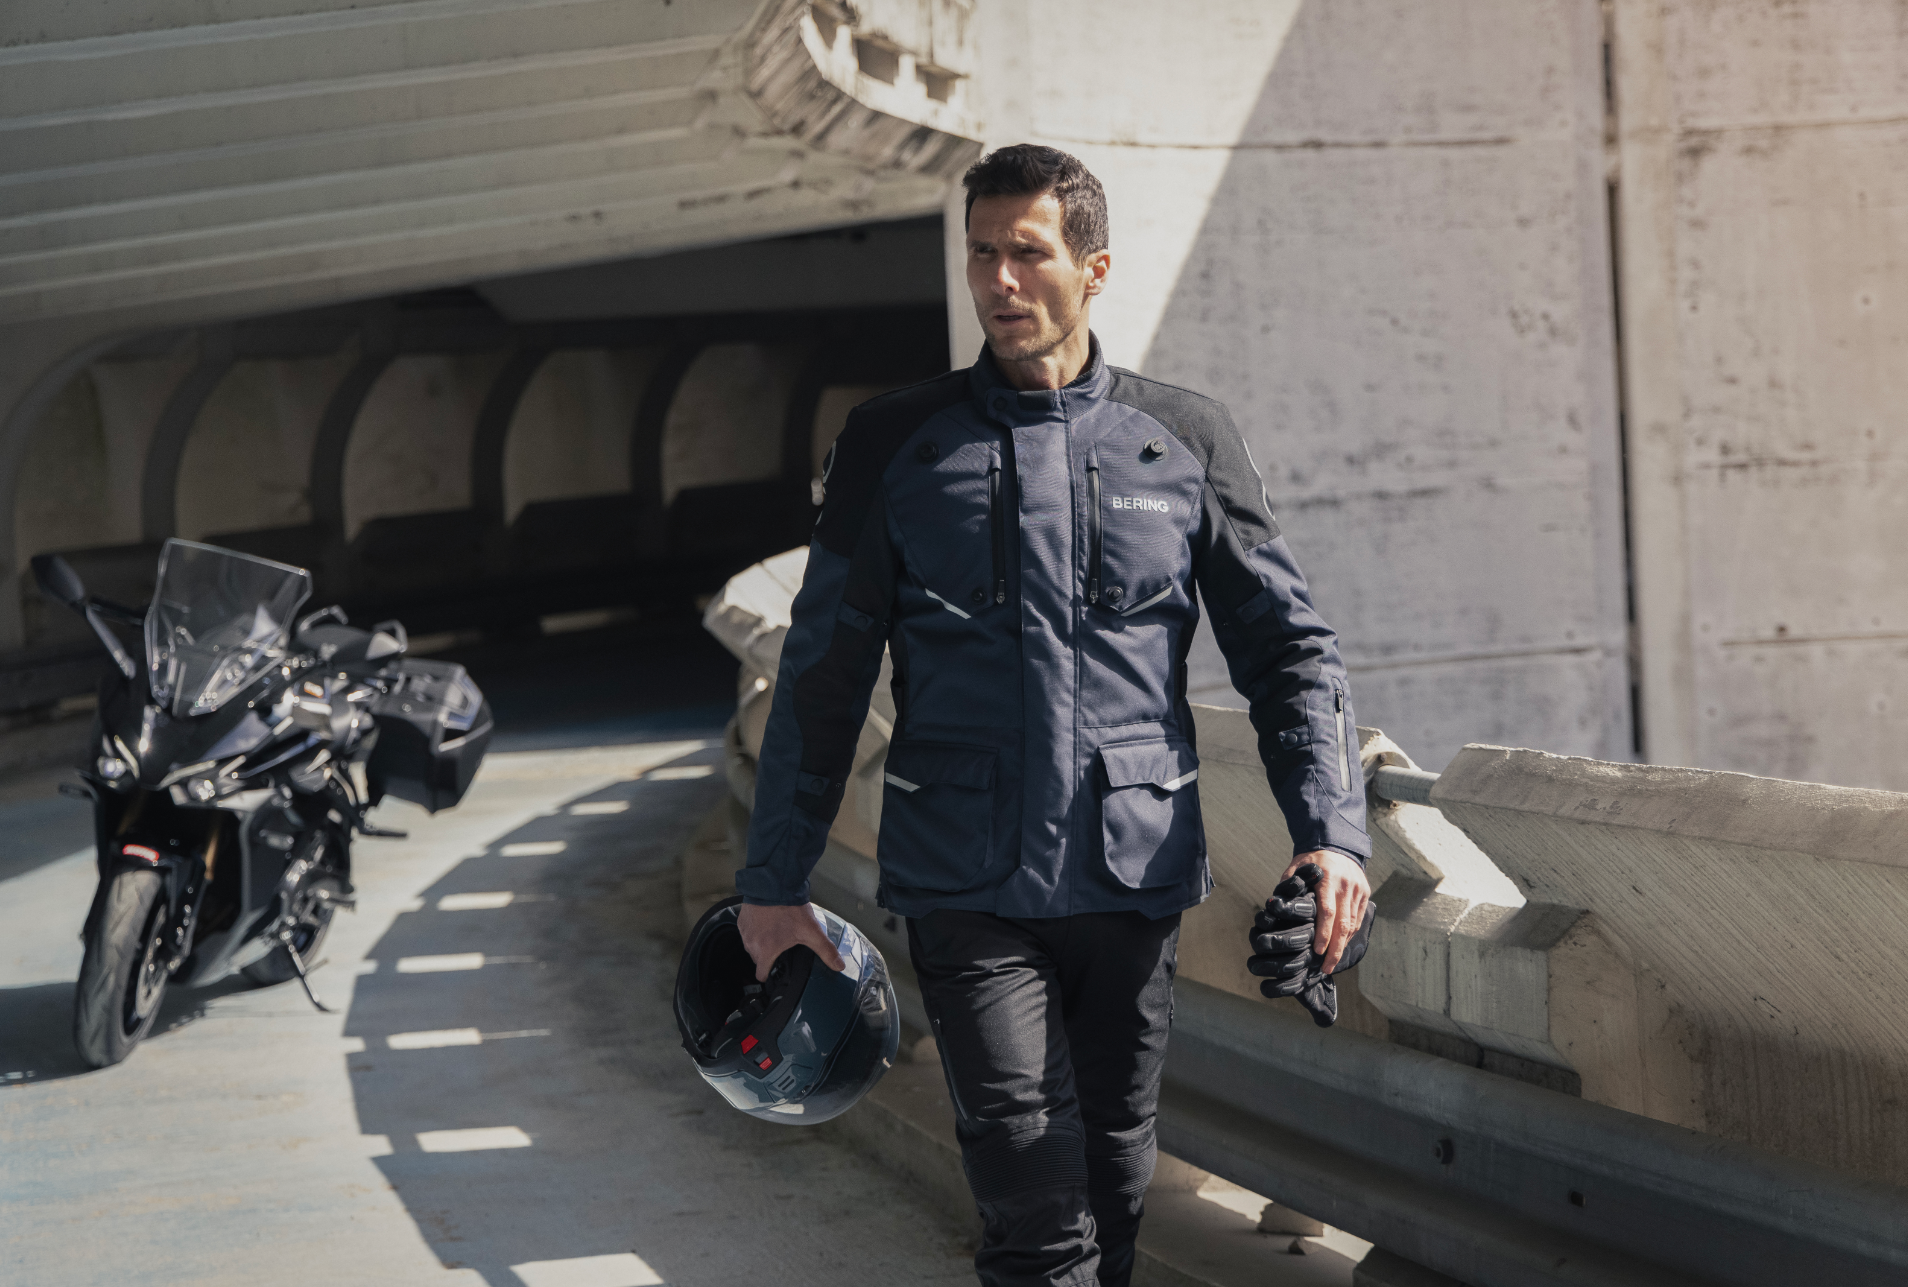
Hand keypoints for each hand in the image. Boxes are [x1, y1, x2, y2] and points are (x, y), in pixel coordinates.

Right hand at [736, 902, 844, 982]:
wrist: (774, 884)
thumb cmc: (790, 910)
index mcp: (765, 952)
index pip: (761, 975)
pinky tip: (766, 922)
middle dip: (768, 956)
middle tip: (782, 947)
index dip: (770, 974)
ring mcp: (744, 932)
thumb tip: (839, 966)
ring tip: (775, 933)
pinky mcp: (741, 920)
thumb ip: (825, 950)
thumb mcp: (811, 931)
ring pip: (751, 946)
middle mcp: (751, 945)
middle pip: (757, 960)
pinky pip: (747, 932)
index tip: (777, 969)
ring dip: (760, 943)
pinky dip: (755, 930)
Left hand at [1281, 849, 1369, 973]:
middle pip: (1343, 924)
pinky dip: (1350, 934)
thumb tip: (1274, 908)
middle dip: (1335, 949)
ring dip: (1343, 945)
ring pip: (1353, 924)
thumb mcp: (1296, 868)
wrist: (1337, 843)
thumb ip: (1287, 888)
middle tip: (1327, 968)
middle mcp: (1346, 885)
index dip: (1324, 934)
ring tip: (1333, 962)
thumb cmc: (1312, 860)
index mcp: (1327, 878)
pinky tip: (1341, 946)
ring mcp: (1358, 889)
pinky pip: (1358, 918)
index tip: (1318, 952)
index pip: (1327, 912)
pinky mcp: (1365, 892)